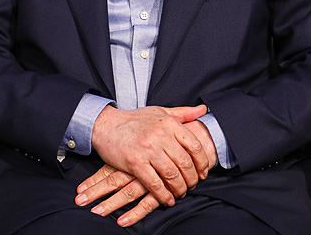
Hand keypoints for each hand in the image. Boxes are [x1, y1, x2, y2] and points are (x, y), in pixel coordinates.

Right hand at [90, 105, 207, 206]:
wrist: (106, 125)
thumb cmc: (134, 119)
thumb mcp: (160, 111)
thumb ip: (183, 112)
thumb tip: (204, 110)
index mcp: (170, 123)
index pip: (195, 146)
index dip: (203, 162)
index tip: (203, 172)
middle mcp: (161, 135)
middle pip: (185, 163)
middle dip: (192, 179)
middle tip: (193, 186)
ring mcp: (148, 149)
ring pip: (172, 175)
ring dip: (180, 189)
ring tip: (181, 193)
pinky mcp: (135, 162)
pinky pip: (155, 184)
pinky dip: (163, 195)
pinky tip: (167, 199)